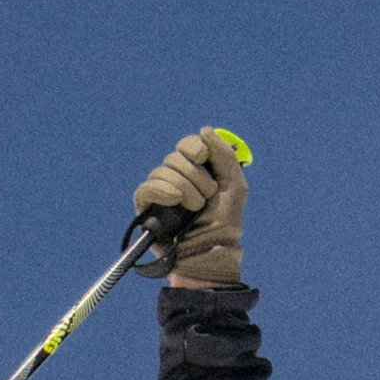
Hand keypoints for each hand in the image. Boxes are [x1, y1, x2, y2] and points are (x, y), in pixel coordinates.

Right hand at [134, 131, 247, 288]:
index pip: (187, 145)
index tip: (203, 157)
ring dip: (185, 188)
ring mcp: (160, 190)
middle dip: (195, 175)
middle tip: (207, 194)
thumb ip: (224, 156)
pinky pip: (147, 187)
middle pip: (175, 157)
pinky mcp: (146, 205)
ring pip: (163, 171)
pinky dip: (162, 190)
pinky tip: (175, 200)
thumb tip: (205, 131)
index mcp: (197, 170)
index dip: (194, 147)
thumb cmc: (224, 221)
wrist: (210, 248)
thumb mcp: (233, 185)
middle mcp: (177, 176)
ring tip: (195, 207)